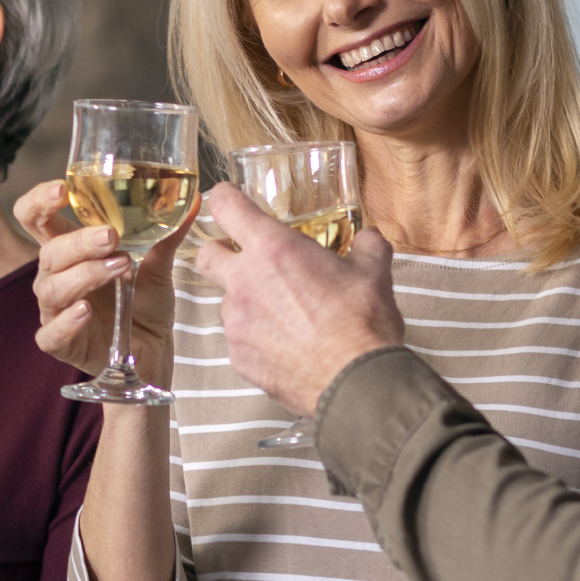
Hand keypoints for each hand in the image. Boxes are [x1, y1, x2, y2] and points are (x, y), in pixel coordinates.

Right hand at [15, 177, 197, 386]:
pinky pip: (51, 333)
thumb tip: (195, 199)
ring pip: (52, 289)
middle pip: (48, 252)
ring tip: (119, 269)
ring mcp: (55, 311)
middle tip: (111, 236)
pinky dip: (67, 321)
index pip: (35, 218)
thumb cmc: (145, 303)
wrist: (154, 350)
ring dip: (84, 275)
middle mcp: (56, 276)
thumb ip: (167, 235)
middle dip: (79, 242)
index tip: (62, 189)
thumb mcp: (158, 266)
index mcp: (70, 250)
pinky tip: (86, 311)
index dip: (39, 201)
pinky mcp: (61, 344)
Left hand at [192, 181, 403, 418]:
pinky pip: (238, 338)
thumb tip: (366, 237)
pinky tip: (284, 345)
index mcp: (272, 249)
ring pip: (225, 301)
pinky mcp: (238, 356)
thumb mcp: (373, 271)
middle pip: (206, 255)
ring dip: (244, 300)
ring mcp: (236, 322)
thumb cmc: (362, 322)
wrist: (355, 382)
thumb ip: (366, 245)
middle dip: (220, 253)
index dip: (224, 199)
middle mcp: (244, 281)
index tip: (229, 200)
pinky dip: (255, 337)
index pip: (226, 206)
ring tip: (281, 314)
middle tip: (247, 261)